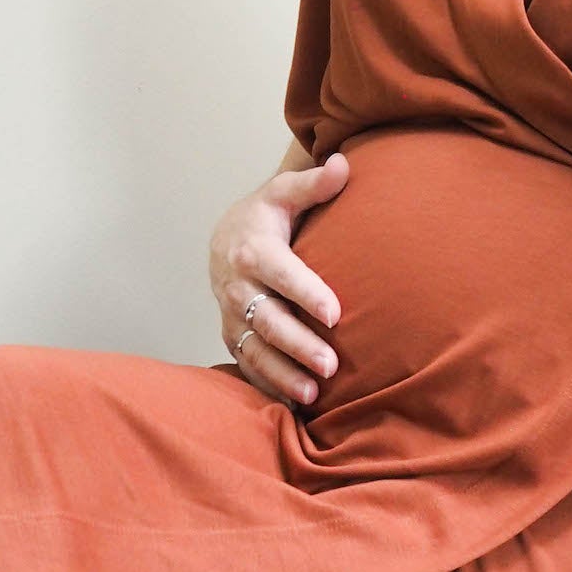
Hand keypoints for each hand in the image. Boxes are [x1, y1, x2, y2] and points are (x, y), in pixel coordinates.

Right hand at [209, 152, 349, 407]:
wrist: (226, 239)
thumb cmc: (266, 217)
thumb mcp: (284, 195)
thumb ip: (314, 184)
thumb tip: (344, 165)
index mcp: (253, 251)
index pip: (283, 275)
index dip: (308, 293)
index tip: (336, 312)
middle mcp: (238, 287)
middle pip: (270, 321)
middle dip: (300, 344)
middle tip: (332, 364)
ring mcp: (233, 316)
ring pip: (257, 350)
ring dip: (284, 374)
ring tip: (314, 393)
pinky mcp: (233, 336)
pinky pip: (248, 365)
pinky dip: (269, 386)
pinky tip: (295, 405)